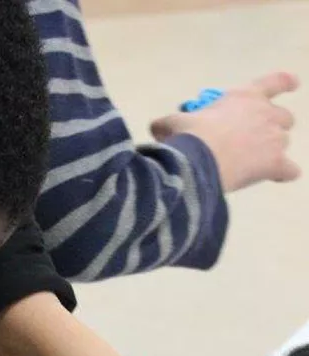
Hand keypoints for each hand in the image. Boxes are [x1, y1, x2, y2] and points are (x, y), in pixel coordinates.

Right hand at [150, 71, 299, 192]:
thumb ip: (168, 124)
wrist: (198, 161)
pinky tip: (275, 177)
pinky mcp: (275, 163)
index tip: (294, 84)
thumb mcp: (172, 124)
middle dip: (273, 126)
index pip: (275, 82)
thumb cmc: (188, 136)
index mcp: (245, 97)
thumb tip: (156, 129)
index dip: (285, 83)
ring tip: (253, 163)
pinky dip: (284, 173)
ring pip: (283, 143)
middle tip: (255, 139)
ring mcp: (273, 138)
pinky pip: (289, 170)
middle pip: (284, 118)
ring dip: (272, 150)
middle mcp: (265, 113)